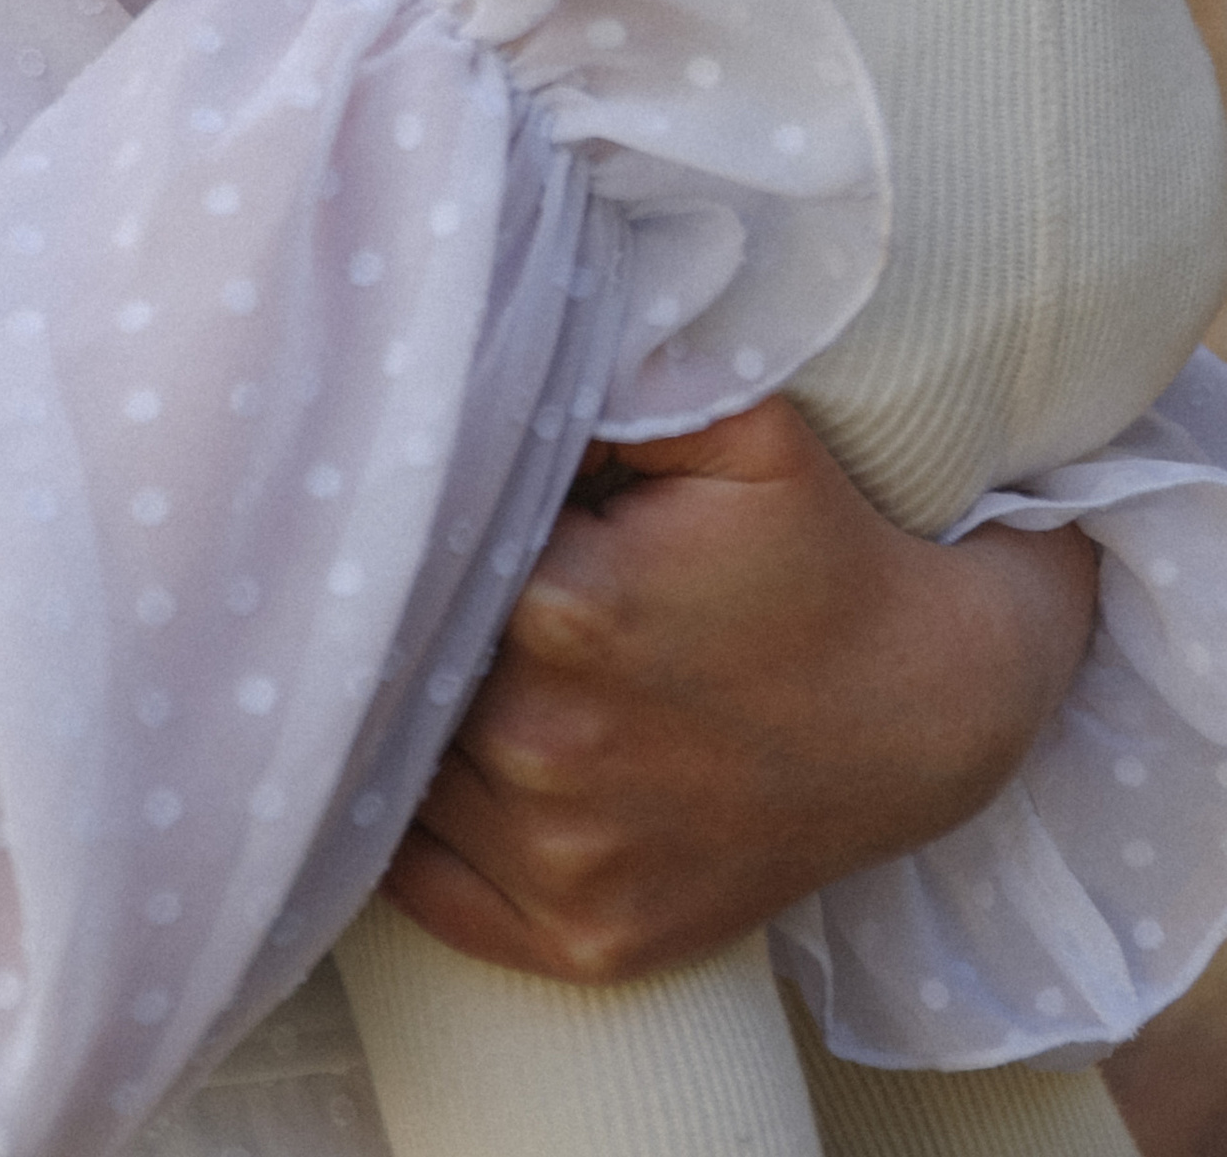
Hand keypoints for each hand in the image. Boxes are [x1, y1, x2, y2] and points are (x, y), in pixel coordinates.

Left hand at [384, 397, 1097, 980]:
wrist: (928, 710)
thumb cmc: (818, 550)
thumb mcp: (737, 427)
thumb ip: (604, 387)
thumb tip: (487, 384)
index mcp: (564, 609)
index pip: (418, 553)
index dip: (426, 524)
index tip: (445, 505)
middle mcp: (546, 748)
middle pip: (400, 665)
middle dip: (412, 620)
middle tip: (437, 583)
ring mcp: (563, 864)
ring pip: (402, 771)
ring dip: (406, 720)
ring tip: (454, 666)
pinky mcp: (582, 943)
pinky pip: (425, 889)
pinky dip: (415, 835)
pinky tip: (437, 772)